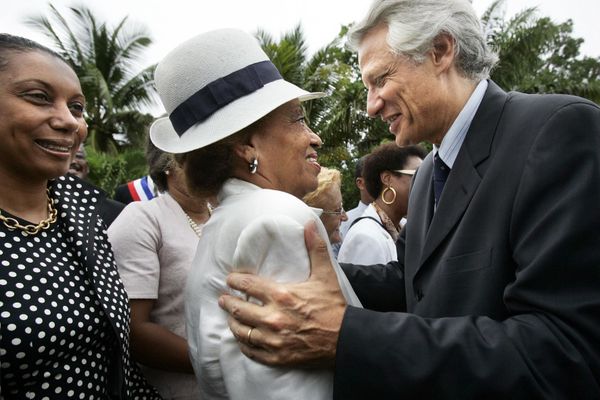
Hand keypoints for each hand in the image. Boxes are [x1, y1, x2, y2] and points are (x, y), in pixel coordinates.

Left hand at [218, 221, 346, 367]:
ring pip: (241, 331)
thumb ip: (316, 249)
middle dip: (227, 302)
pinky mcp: (277, 357)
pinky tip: (243, 339)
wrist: (346, 340)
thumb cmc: (334, 307)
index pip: (247, 285)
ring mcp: (273, 340)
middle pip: (238, 309)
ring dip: (233, 323)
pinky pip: (251, 351)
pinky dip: (244, 345)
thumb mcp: (326, 275)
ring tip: (231, 318)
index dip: (234, 281)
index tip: (230, 280)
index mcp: (281, 295)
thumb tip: (309, 225)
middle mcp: (273, 318)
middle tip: (223, 299)